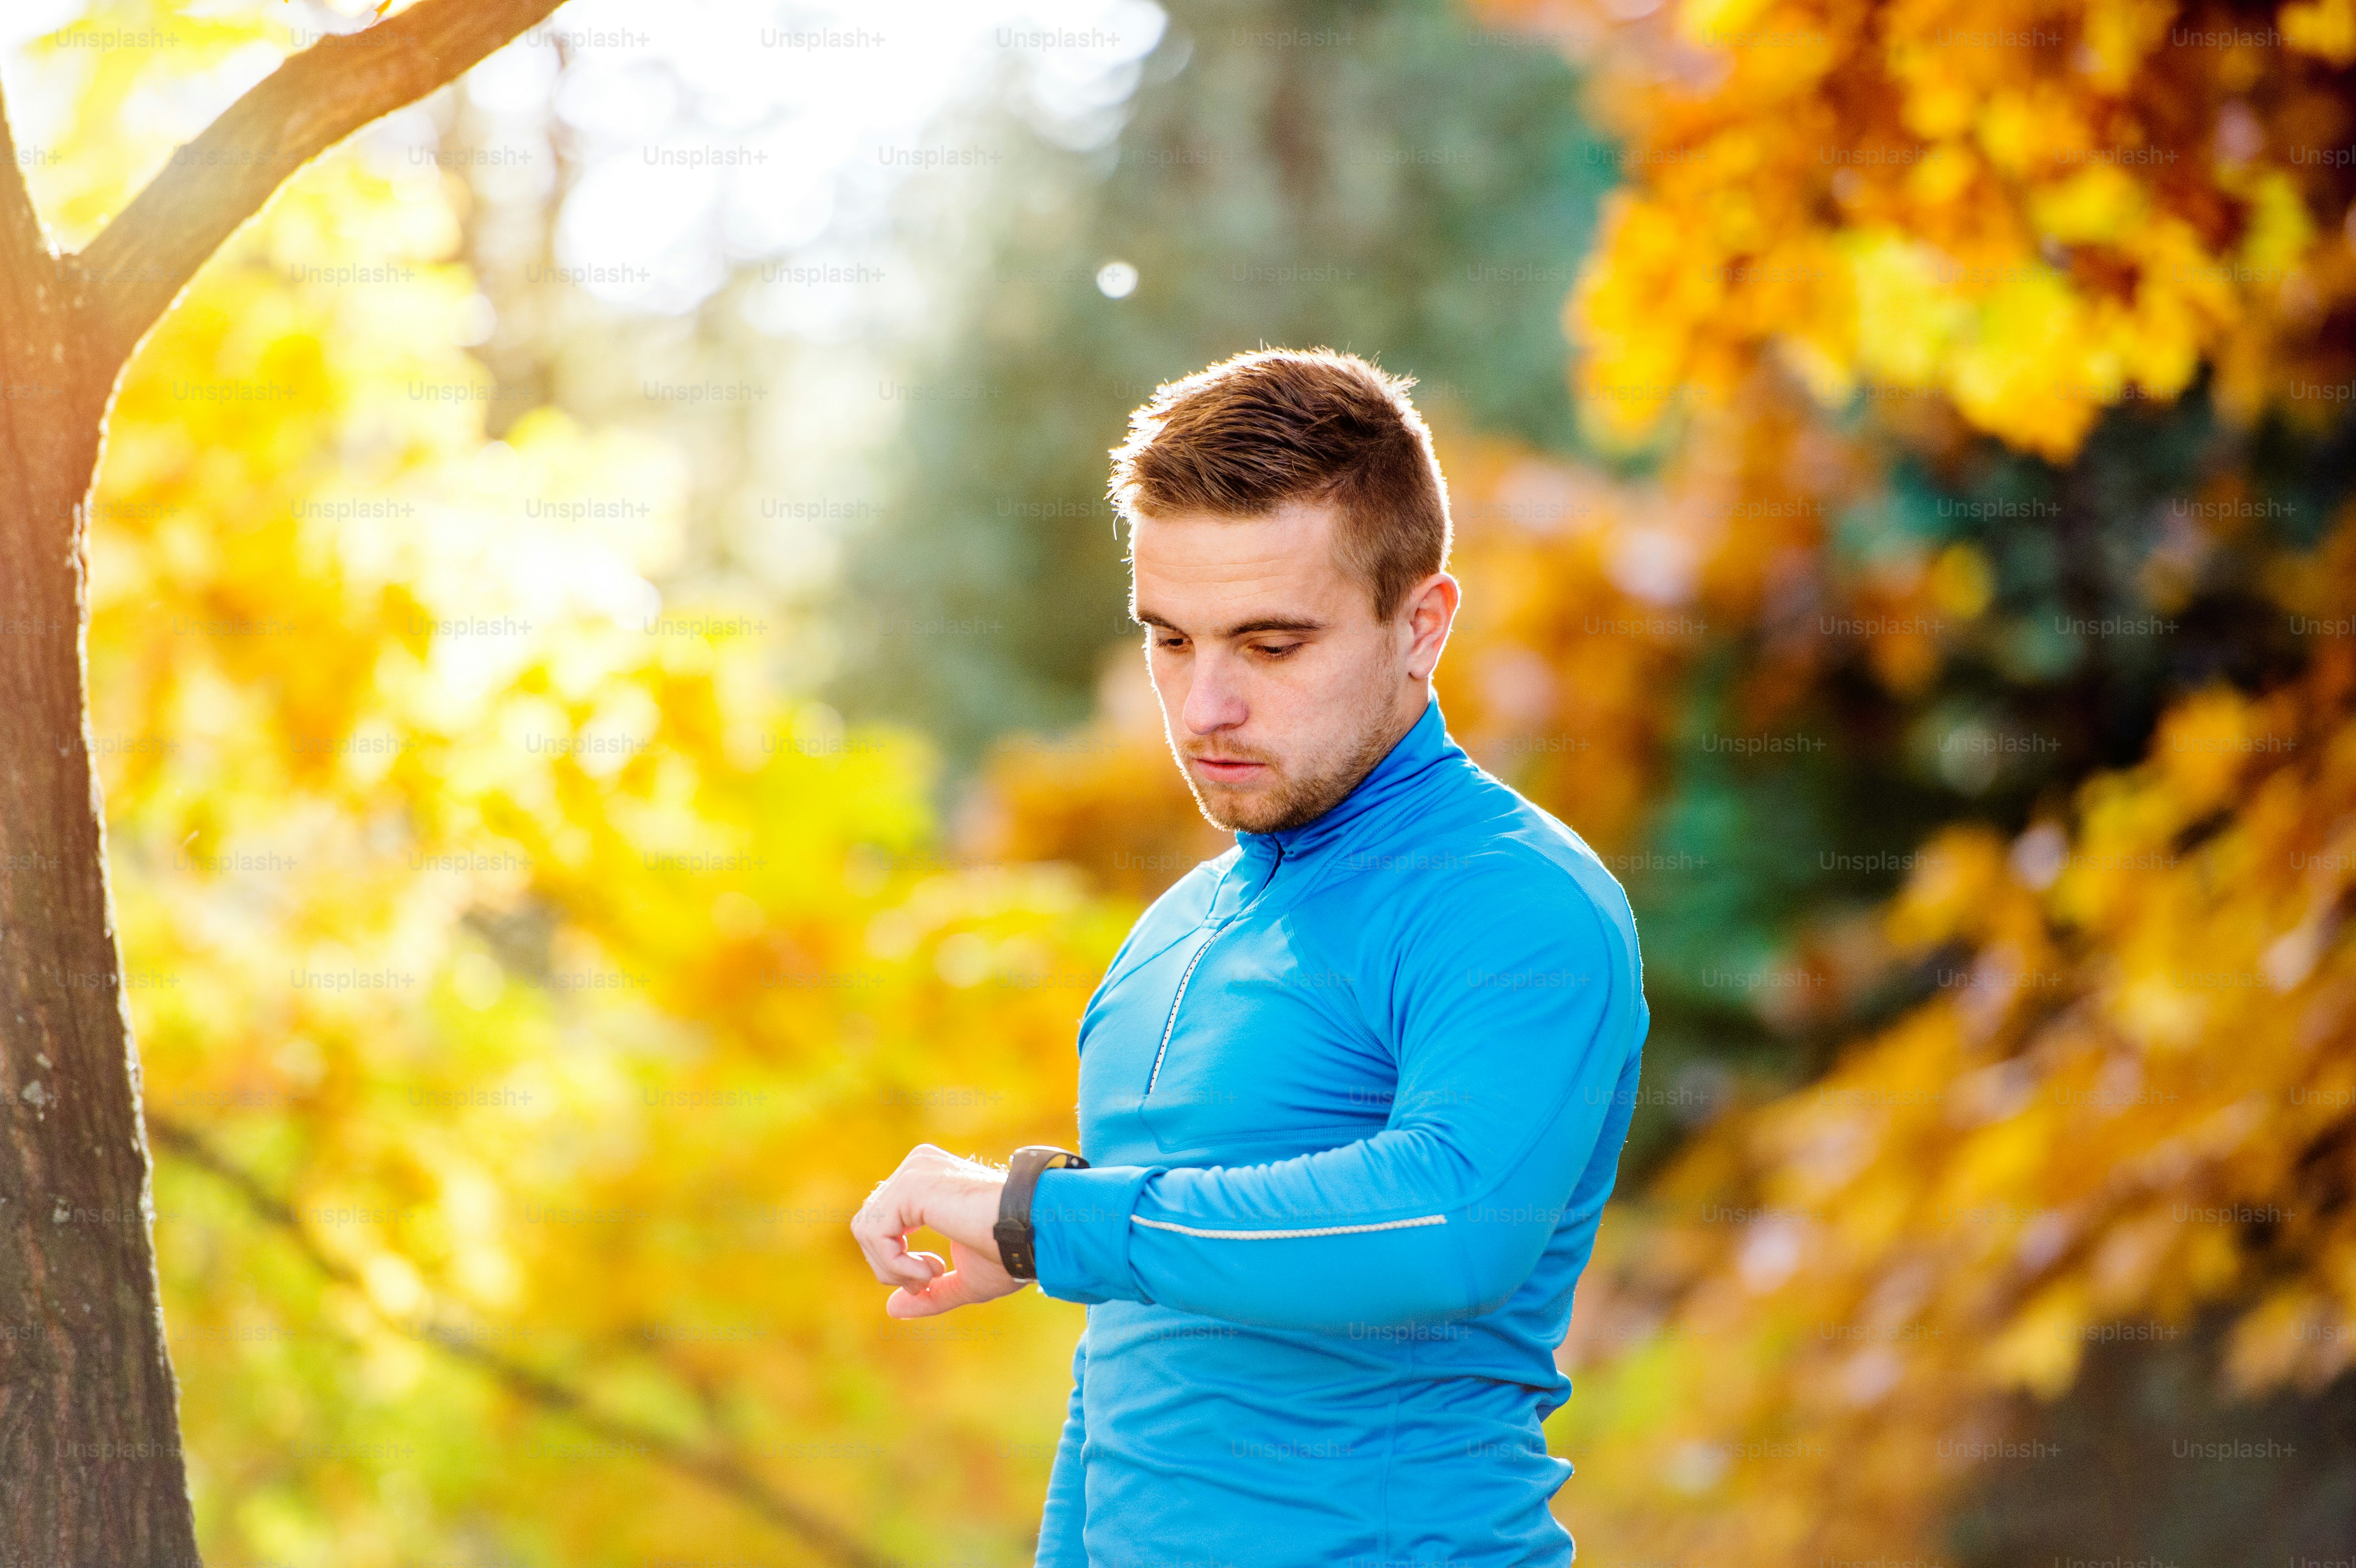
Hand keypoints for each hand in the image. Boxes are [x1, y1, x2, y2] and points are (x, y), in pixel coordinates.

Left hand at [851, 1143, 1024, 1317]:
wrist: (1038, 1233)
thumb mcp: (966, 1279)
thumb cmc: (1013, 1251)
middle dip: (891, 1266)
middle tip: (929, 1280)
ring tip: (932, 1275)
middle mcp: (918, 1166)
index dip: (896, 1261)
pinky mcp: (912, 1185)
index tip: (934, 1275)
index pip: (882, 1222)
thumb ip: (930, 1291)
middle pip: (867, 1226)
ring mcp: (914, 1171)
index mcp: (929, 1180)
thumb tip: (891, 1309)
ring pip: (866, 1230)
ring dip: (894, 1268)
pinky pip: (875, 1233)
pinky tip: (933, 1270)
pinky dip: (896, 1264)